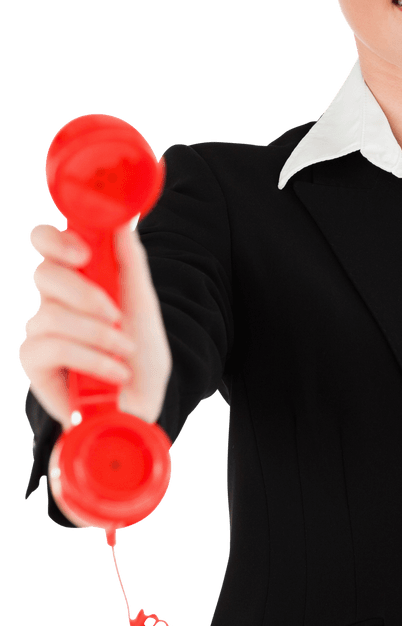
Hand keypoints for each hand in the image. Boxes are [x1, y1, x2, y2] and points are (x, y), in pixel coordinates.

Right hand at [20, 222, 171, 430]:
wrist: (140, 403)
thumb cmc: (139, 354)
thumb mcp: (143, 305)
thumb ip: (130, 263)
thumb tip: (123, 222)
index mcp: (78, 279)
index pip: (48, 244)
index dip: (55, 240)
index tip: (84, 253)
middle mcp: (55, 301)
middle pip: (44, 274)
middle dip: (83, 292)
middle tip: (115, 314)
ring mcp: (42, 330)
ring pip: (51, 314)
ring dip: (97, 335)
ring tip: (125, 352)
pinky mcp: (34, 361)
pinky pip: (51, 347)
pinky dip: (89, 358)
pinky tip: (113, 371)